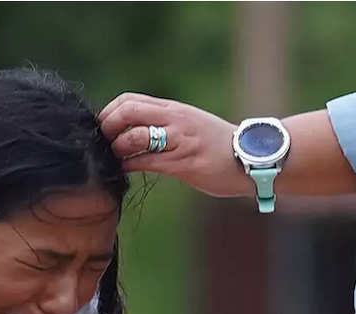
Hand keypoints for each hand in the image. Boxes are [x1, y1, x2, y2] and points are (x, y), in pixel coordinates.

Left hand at [99, 93, 253, 198]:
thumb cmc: (218, 146)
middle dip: (108, 128)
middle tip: (105, 143)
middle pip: (128, 112)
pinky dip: (129, 167)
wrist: (252, 159)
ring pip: (135, 137)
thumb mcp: (189, 124)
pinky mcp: (183, 163)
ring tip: (116, 159)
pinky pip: (147, 162)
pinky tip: (124, 171)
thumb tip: (133, 131)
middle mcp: (175, 119)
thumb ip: (164, 123)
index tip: (104, 129)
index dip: (110, 112)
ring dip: (117, 150)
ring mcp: (179, 140)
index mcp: (173, 109)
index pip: (130, 100)